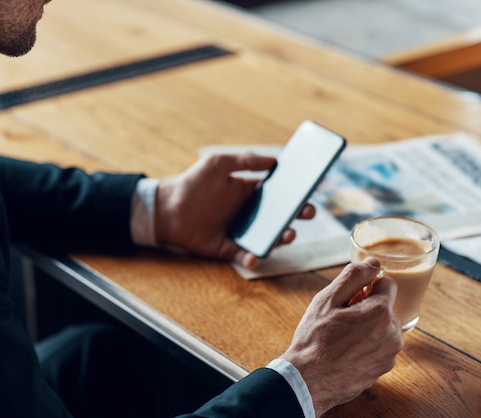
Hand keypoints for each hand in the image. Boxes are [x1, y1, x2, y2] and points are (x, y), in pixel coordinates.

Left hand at [154, 152, 314, 267]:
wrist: (167, 208)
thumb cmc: (193, 182)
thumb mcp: (218, 163)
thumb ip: (246, 160)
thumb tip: (275, 160)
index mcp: (250, 191)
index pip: (280, 192)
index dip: (297, 191)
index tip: (313, 187)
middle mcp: (249, 212)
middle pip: (281, 216)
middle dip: (297, 215)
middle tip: (307, 212)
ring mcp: (241, 231)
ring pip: (269, 238)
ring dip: (281, 238)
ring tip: (287, 234)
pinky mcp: (228, 248)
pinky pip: (245, 255)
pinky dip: (252, 258)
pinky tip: (254, 255)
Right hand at [279, 258, 403, 416]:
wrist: (308, 380)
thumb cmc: (314, 339)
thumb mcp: (327, 300)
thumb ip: (353, 277)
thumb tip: (373, 263)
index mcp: (380, 312)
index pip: (387, 283)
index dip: (366, 287)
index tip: (349, 298)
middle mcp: (392, 334)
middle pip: (385, 307)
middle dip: (366, 308)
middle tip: (340, 319)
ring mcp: (389, 354)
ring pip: (382, 328)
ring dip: (367, 328)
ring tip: (341, 337)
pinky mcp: (383, 369)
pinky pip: (379, 347)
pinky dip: (366, 346)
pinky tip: (345, 351)